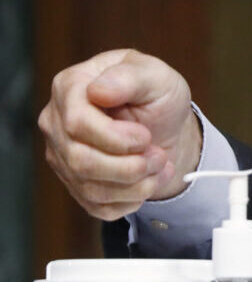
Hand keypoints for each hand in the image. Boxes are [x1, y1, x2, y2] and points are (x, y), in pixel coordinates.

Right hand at [39, 49, 201, 219]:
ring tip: (159, 166)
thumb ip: (131, 77)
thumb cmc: (158, 95)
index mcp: (70, 87)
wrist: (165, 126)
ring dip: (136, 184)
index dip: (117, 138)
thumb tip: (98, 91)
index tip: (146, 136)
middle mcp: (56, 122)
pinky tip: (148, 181)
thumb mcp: (156, 75)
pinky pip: (97, 206)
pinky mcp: (75, 183)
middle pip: (81, 160)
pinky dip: (132, 199)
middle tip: (159, 156)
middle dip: (131, 165)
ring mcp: (62, 155)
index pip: (77, 124)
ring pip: (90, 187)